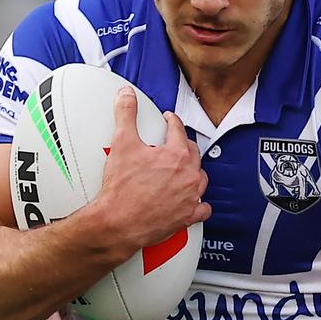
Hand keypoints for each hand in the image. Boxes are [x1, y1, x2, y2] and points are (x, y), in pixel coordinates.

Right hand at [94, 86, 210, 249]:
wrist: (118, 223)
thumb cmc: (121, 189)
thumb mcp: (121, 143)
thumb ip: (126, 114)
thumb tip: (126, 96)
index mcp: (176, 155)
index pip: (179, 130)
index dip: (172, 122)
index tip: (168, 120)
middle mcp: (188, 176)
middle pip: (193, 153)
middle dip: (184, 144)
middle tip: (175, 141)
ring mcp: (189, 197)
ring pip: (200, 179)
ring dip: (194, 171)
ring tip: (185, 168)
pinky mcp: (186, 217)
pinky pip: (202, 208)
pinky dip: (200, 204)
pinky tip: (194, 201)